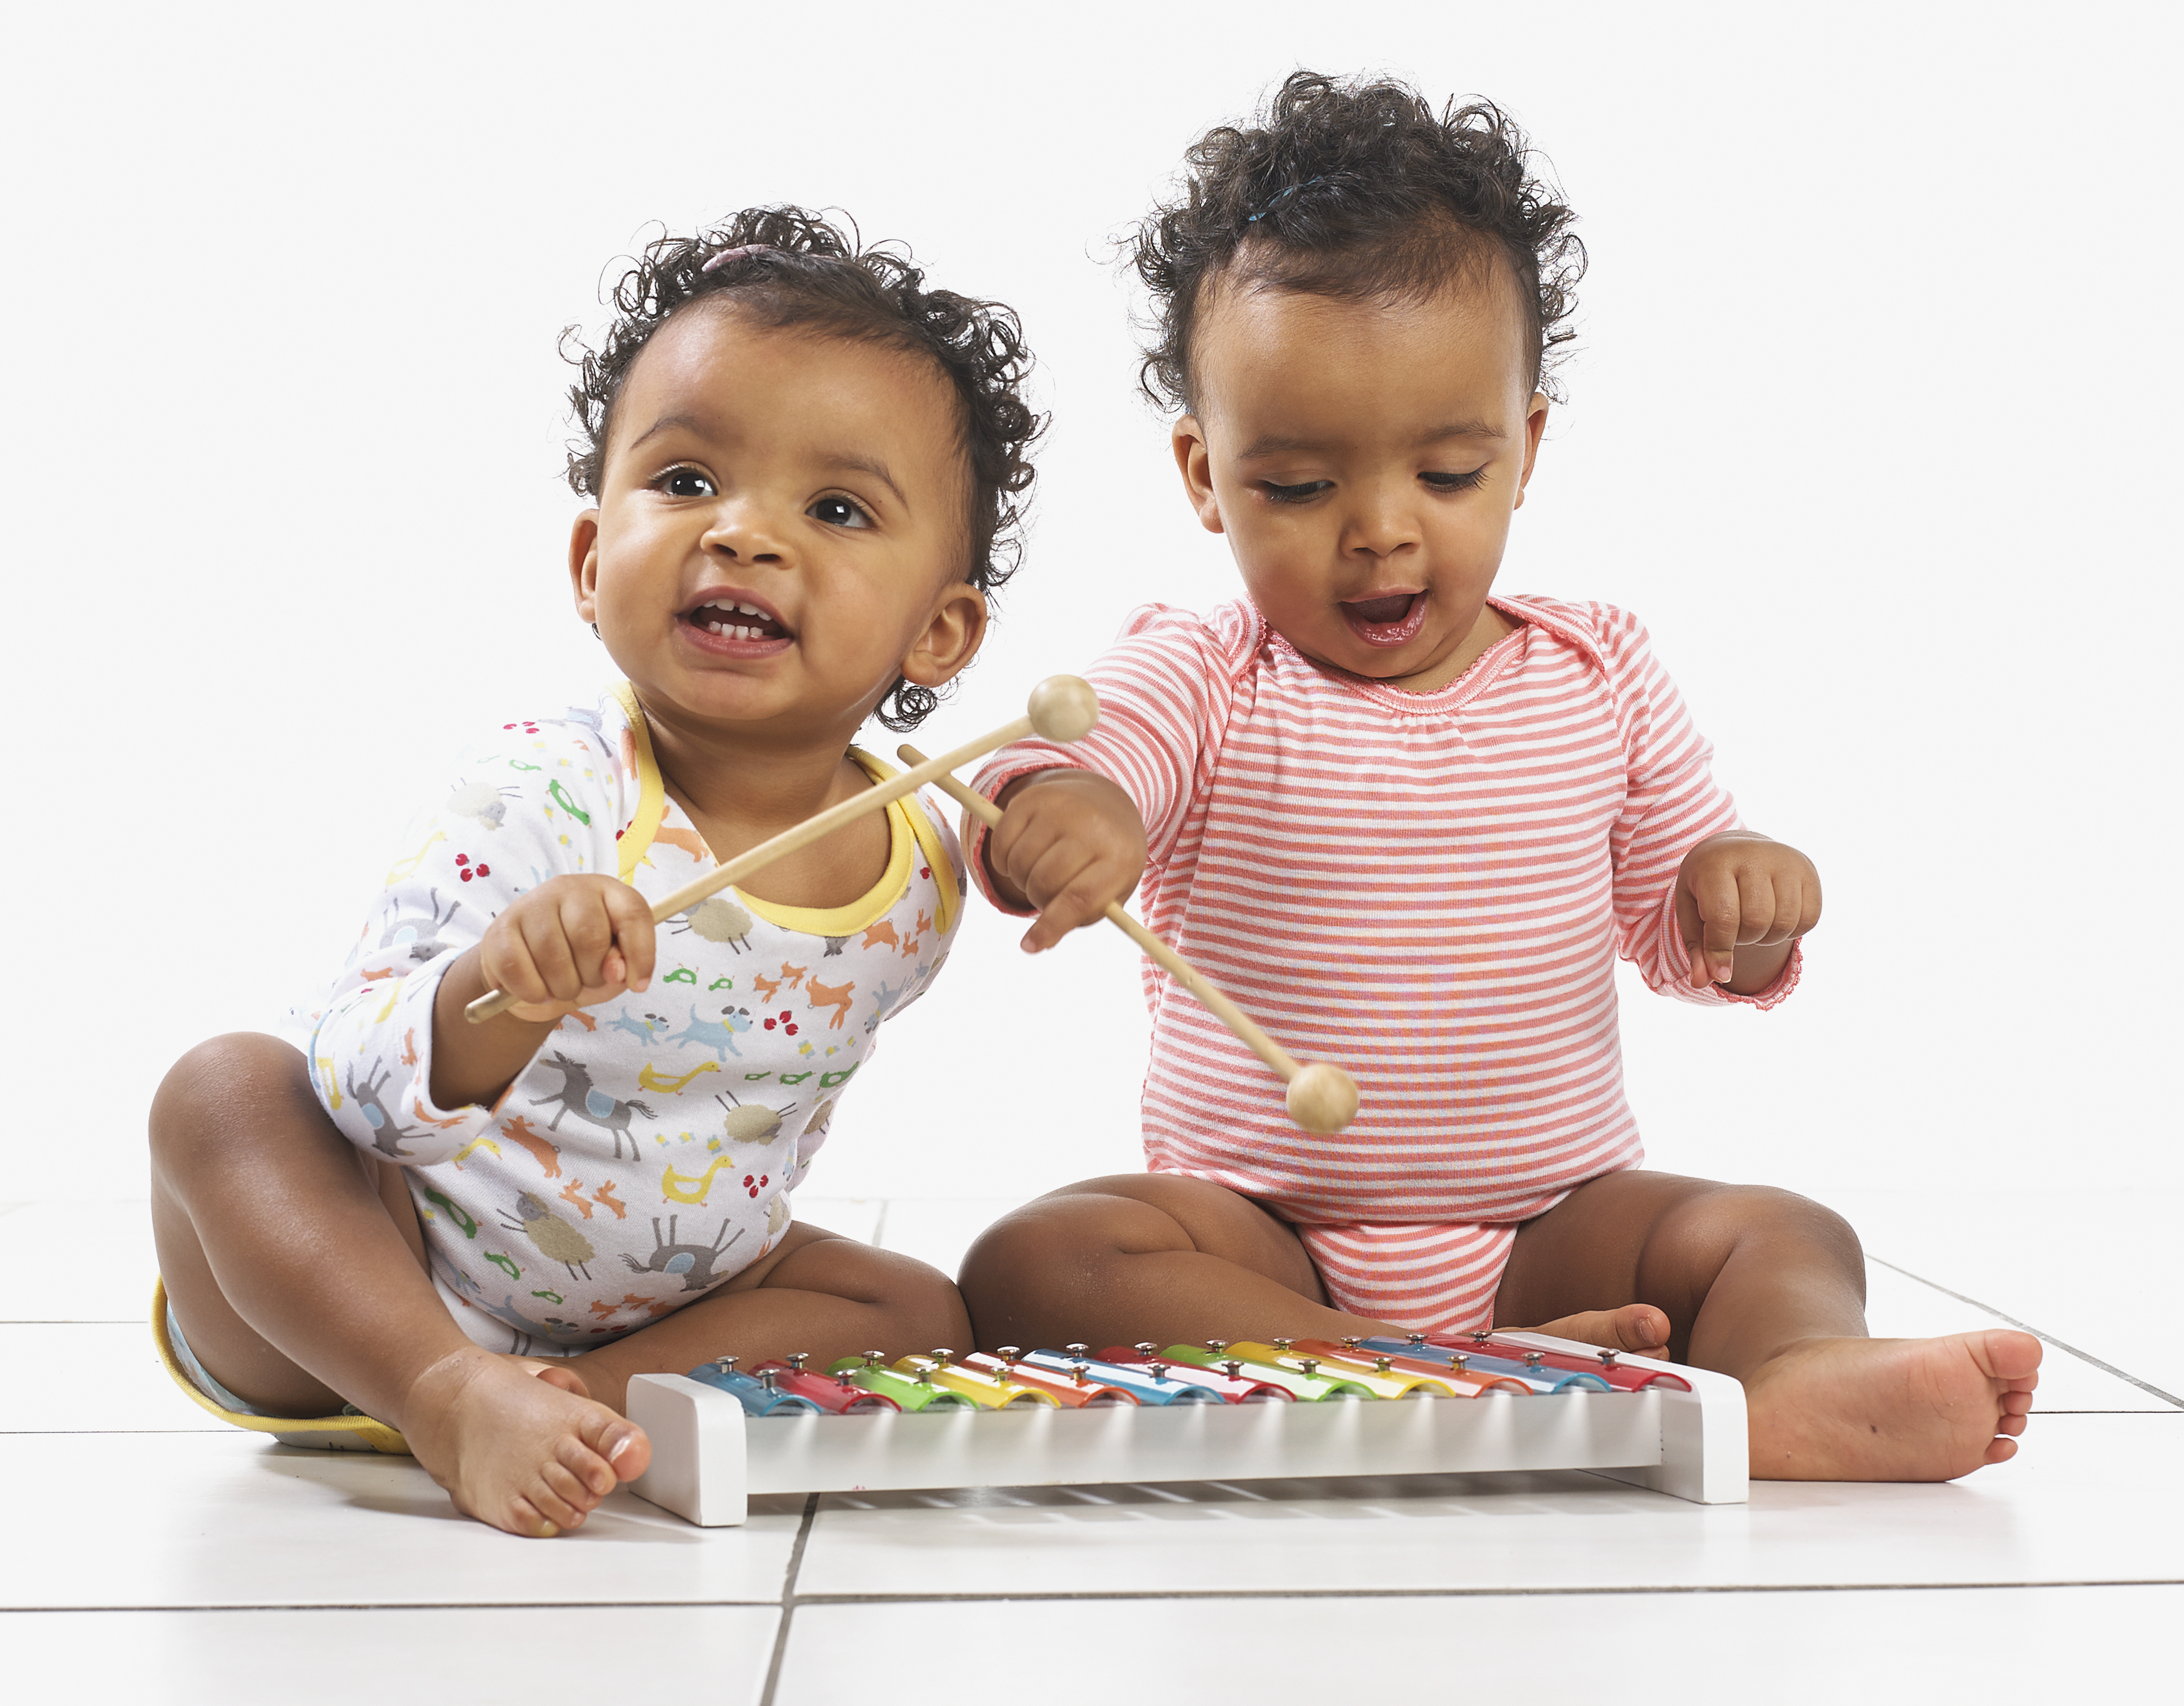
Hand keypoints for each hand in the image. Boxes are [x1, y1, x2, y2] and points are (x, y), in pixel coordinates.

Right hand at [478, 874, 656, 1019]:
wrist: (533, 977)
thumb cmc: (582, 964)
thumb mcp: (613, 967)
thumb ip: (624, 965)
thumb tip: (615, 970)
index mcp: (607, 890)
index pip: (633, 913)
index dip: (641, 954)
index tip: (637, 986)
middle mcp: (569, 888)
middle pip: (589, 936)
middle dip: (592, 975)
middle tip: (585, 982)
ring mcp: (531, 903)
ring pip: (552, 954)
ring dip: (562, 987)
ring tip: (562, 988)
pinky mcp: (500, 928)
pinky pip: (516, 967)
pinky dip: (532, 991)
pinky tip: (537, 992)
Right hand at [985, 769, 1148, 951]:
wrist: (1106, 803)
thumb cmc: (1108, 858)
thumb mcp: (1111, 888)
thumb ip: (1079, 916)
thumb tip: (1039, 942)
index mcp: (1119, 857)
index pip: (1079, 897)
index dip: (1051, 925)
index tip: (1029, 947)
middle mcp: (1091, 827)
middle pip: (1044, 882)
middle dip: (1038, 899)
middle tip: (1046, 895)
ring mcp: (1061, 808)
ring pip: (1019, 863)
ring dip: (1020, 878)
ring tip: (1038, 871)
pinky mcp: (1034, 797)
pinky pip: (1002, 842)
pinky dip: (1003, 859)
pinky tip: (1020, 855)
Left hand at [1674, 831, 1820, 992]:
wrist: (1733, 850)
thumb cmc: (1707, 887)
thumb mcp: (1692, 913)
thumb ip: (1697, 950)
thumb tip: (1701, 983)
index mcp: (1716, 863)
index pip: (1724, 917)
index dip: (1721, 951)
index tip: (1721, 973)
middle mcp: (1754, 856)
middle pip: (1757, 922)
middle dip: (1745, 940)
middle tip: (1735, 929)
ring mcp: (1785, 860)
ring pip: (1784, 923)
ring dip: (1768, 937)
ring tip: (1753, 923)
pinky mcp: (1808, 870)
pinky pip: (1809, 919)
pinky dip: (1792, 931)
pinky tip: (1775, 918)